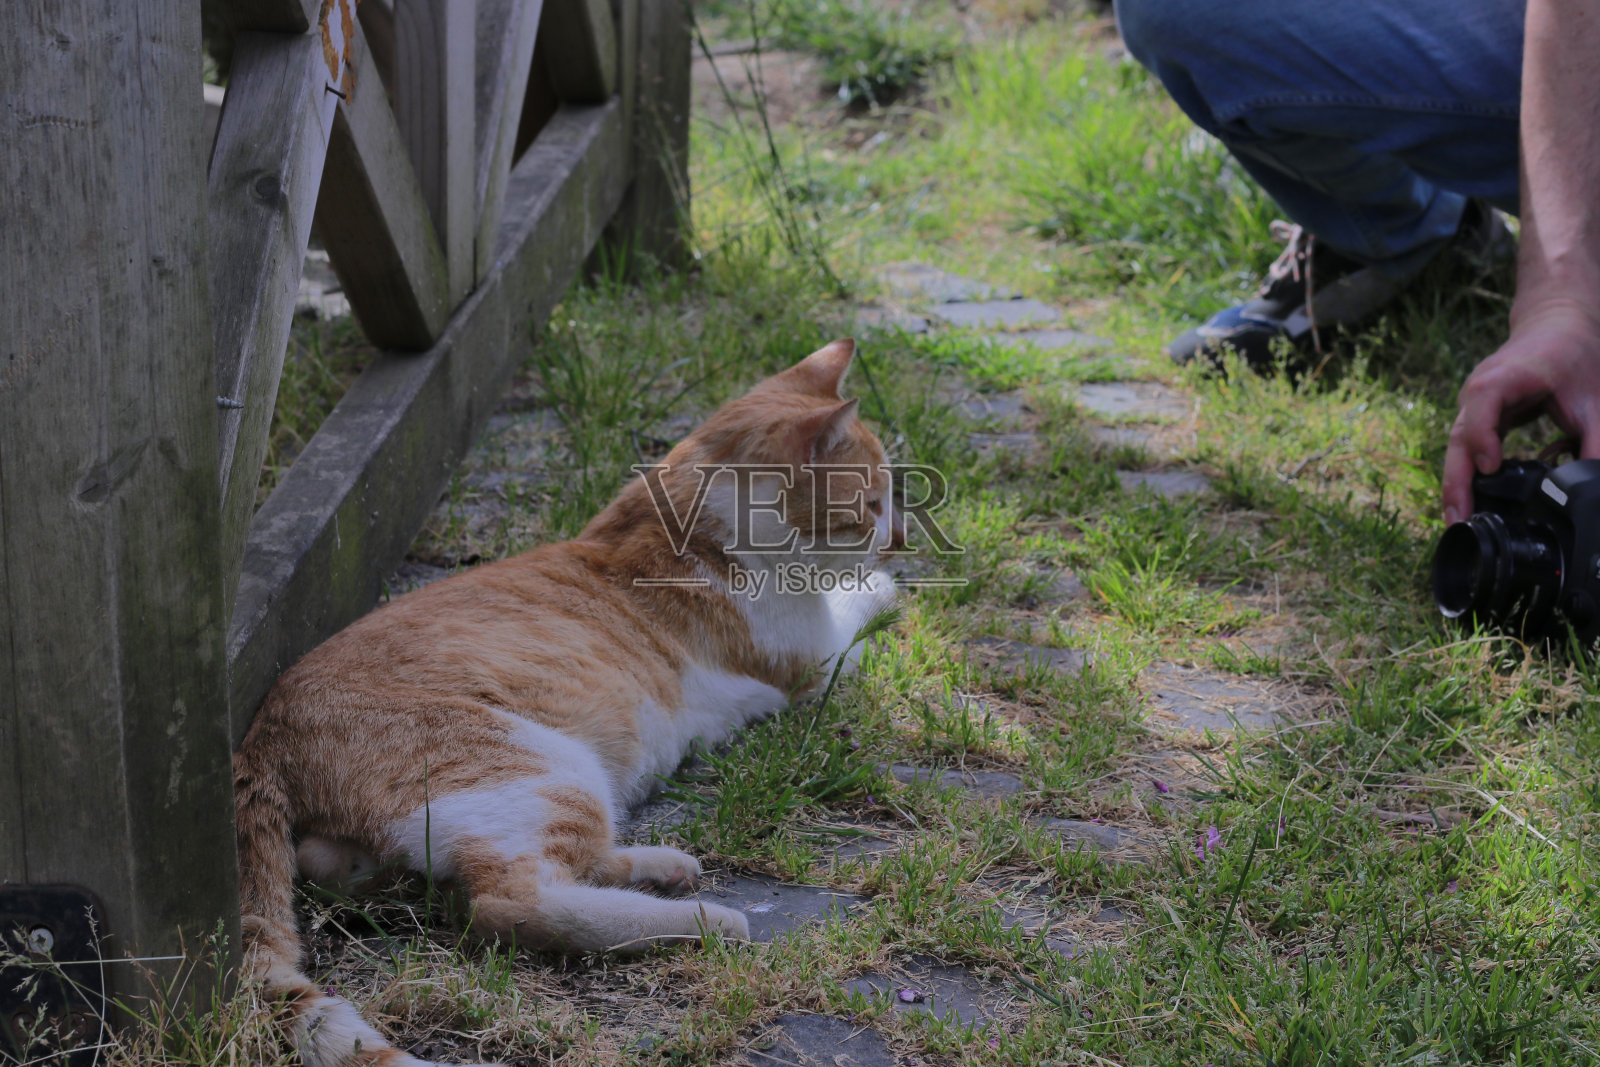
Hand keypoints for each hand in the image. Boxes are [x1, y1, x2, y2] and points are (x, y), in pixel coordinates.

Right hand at [1443, 299, 1599, 523]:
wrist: (1559, 326)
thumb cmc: (1574, 355)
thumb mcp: (1594, 400)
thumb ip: (1596, 444)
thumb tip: (1595, 487)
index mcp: (1502, 379)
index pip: (1481, 408)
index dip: (1483, 438)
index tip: (1491, 468)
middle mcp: (1477, 393)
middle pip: (1458, 438)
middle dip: (1456, 480)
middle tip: (1459, 519)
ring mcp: (1473, 406)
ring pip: (1457, 448)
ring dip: (1456, 484)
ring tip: (1458, 521)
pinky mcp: (1478, 417)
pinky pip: (1465, 448)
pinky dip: (1466, 475)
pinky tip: (1468, 503)